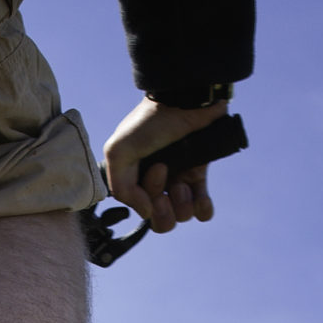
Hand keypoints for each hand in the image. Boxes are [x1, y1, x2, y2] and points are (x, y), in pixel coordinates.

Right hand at [102, 97, 229, 233]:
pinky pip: (203, 210)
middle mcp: (157, 183)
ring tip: (184, 183)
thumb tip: (146, 212)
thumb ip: (122, 188)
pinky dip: (203, 209)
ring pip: (182, 216)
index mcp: (135, 179)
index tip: (157, 168)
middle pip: (161, 222)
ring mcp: (179, 179)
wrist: (185, 100)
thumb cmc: (150, 122)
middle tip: (171, 188)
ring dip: (183, 204)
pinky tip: (200, 198)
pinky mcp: (200, 174)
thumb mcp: (119, 151)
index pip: (140, 209)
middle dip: (165, 212)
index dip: (147, 199)